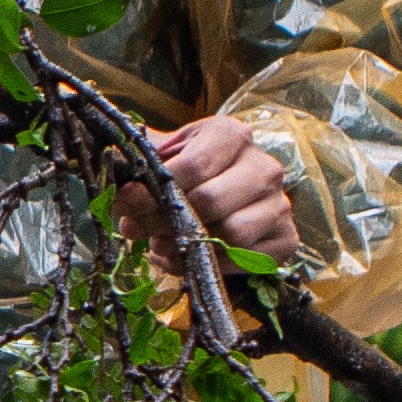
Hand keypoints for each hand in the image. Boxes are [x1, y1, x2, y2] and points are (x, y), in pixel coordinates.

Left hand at [118, 113, 299, 261]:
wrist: (222, 190)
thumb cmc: (187, 170)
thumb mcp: (165, 155)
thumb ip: (140, 165)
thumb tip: (116, 180)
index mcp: (232, 135)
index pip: (192, 167)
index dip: (152, 190)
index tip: (125, 202)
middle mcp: (264, 166)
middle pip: (210, 202)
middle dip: (164, 221)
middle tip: (136, 228)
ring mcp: (279, 204)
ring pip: (231, 234)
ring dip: (187, 246)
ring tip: (161, 243)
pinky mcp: (286, 238)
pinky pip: (245, 261)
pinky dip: (209, 266)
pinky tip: (187, 258)